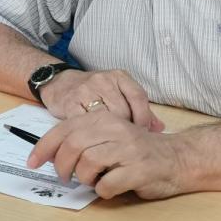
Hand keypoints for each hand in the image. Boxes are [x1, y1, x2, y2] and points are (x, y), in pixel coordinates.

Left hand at [27, 110, 186, 199]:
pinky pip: (107, 184)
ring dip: (84, 179)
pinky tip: (110, 186)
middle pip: (72, 147)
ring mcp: (127, 149)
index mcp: (103, 119)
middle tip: (65, 177)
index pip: (64, 130)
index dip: (43, 148)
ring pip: (87, 165)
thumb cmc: (136, 149)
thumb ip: (83, 139)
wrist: (177, 158)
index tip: (32, 162)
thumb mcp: (108, 135)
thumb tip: (48, 155)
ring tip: (93, 180)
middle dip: (62, 167)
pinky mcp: (138, 170)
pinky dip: (103, 190)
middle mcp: (115, 129)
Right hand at [40, 69, 164, 131]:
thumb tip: (159, 129)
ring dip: (108, 135)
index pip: (138, 97)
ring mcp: (85, 91)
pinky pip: (86, 124)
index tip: (143, 132)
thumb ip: (138, 109)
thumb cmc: (94, 93)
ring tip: (111, 144)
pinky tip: (95, 141)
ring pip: (104, 119)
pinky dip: (92, 136)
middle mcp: (102, 80)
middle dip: (125, 129)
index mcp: (118, 77)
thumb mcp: (118, 93)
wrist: (60, 84)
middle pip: (122, 110)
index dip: (144, 118)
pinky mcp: (70, 103)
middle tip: (125, 141)